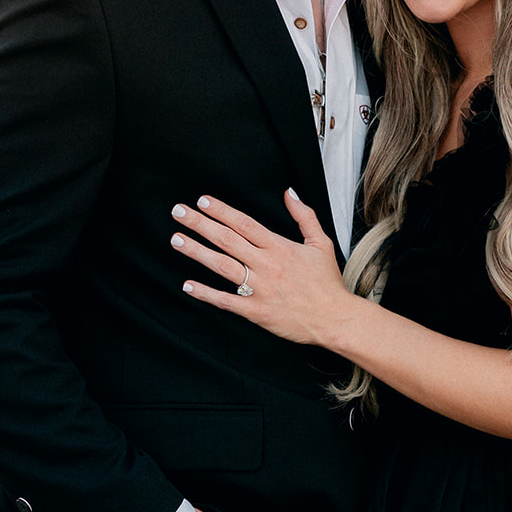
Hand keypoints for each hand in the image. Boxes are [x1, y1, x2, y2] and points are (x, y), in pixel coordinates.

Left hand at [170, 189, 352, 347]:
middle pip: (227, 239)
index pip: (244, 223)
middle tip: (179, 212)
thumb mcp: (320, 243)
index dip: (221, 211)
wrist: (335, 319)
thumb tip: (289, 192)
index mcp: (279, 247)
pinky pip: (226, 300)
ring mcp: (259, 288)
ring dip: (197, 252)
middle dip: (200, 224)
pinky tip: (188, 285)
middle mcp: (266, 264)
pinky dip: (206, 293)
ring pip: (222, 265)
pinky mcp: (256, 311)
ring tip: (176, 240)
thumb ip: (304, 215)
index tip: (202, 201)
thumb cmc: (327, 283)